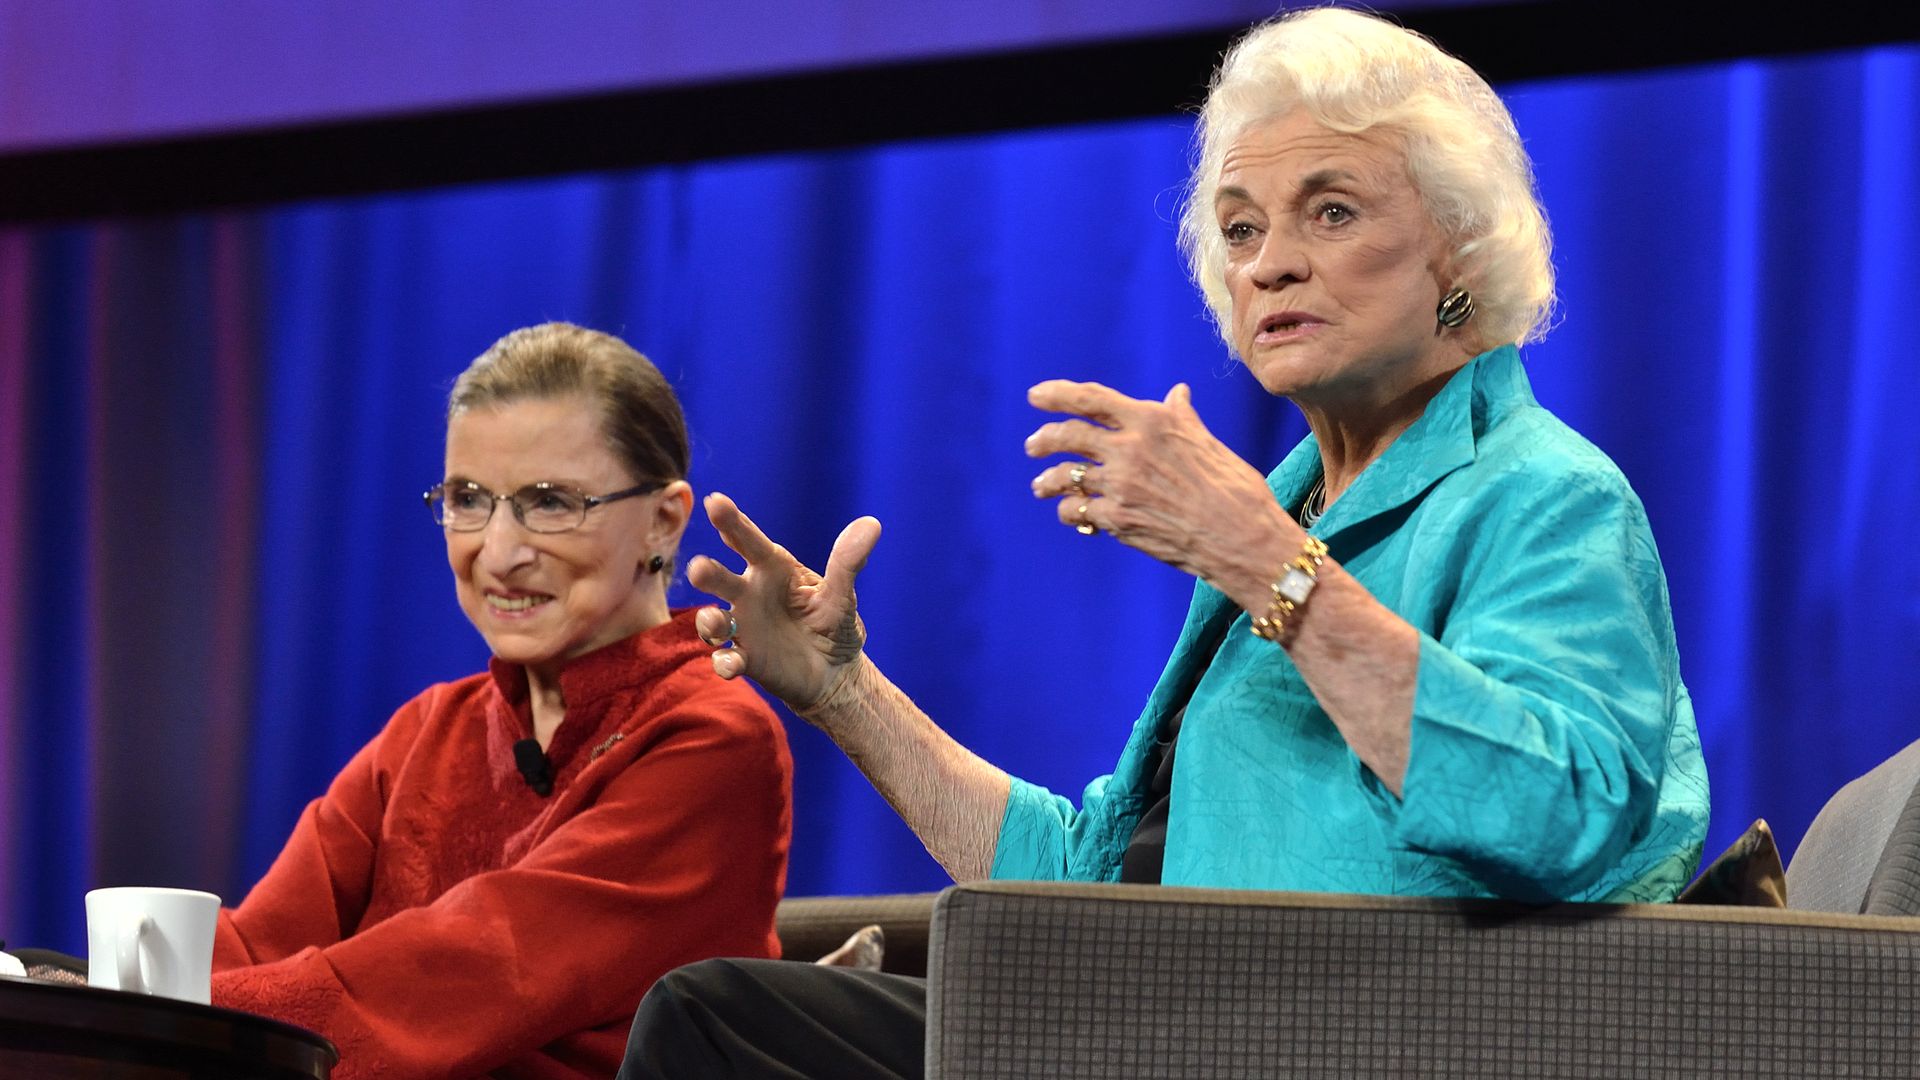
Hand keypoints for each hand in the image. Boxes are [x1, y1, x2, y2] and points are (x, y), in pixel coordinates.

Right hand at [686, 493, 880, 713]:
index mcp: (772, 570)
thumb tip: (872, 524)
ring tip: (716, 622)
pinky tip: (732, 665)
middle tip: (698, 568)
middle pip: (721, 579)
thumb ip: (848, 562)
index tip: (716, 502)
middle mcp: (750, 595)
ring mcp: (743, 628)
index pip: (749, 542)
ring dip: (708, 621)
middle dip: (707, 573)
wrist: (835, 672)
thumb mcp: (842, 595)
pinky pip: (726, 660)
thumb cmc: (834, 624)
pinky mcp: (745, 660)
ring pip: (713, 621)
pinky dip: (725, 663)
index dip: (732, 522)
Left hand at [1026, 381, 1297, 597]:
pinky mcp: (1118, 519)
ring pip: (1064, 476)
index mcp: (1151, 421)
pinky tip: (1075, 515)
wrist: (1242, 537)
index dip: (1057, 394)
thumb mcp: (1207, 441)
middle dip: (1043, 439)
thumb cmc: (1234, 488)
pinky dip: (1070, 512)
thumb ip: (1181, 417)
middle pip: (1068, 436)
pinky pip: (1077, 511)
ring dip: (1046, 481)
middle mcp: (1130, 448)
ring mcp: (1120, 485)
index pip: (1091, 399)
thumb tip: (1177, 392)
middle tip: (1033, 445)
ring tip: (1040, 486)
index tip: (1036, 396)